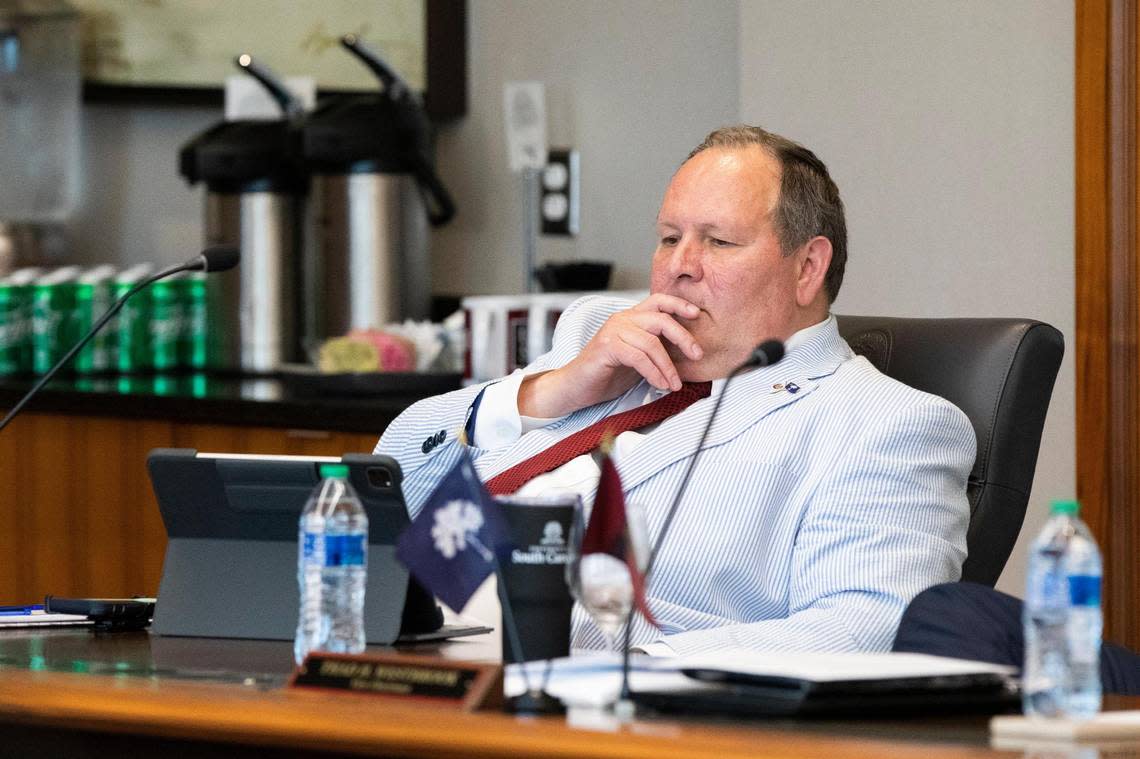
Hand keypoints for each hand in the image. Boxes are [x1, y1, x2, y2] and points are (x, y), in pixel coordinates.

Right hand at [518, 294, 702, 417]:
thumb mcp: (637, 358)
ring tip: (675, 384)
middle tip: (697, 355)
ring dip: (668, 366)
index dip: (679, 304)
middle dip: (683, 337)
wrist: (575, 387)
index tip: (697, 314)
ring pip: (652, 342)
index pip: (658, 301)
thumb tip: (686, 352)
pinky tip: (660, 384)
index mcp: (630, 318)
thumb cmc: (606, 374)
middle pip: (660, 319)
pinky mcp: (606, 347)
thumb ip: (655, 349)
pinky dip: (654, 373)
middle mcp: (622, 319)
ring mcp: (613, 331)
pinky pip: (638, 357)